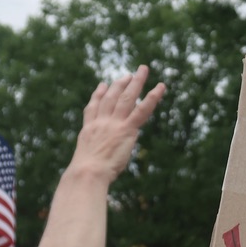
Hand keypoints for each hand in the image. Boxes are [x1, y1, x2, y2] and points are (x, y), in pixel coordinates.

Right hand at [69, 66, 166, 183]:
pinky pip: (142, 110)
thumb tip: (97, 167)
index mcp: (88, 130)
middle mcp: (100, 122)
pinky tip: (160, 88)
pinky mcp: (126, 129)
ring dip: (135, 83)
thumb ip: (94, 156)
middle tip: (127, 75)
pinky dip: (152, 98)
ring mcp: (113, 124)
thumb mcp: (86, 162)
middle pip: (110, 97)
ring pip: (126, 98)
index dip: (98, 95)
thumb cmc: (85, 175)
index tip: (102, 85)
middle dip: (119, 84)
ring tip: (142, 71)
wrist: (88, 171)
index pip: (93, 108)